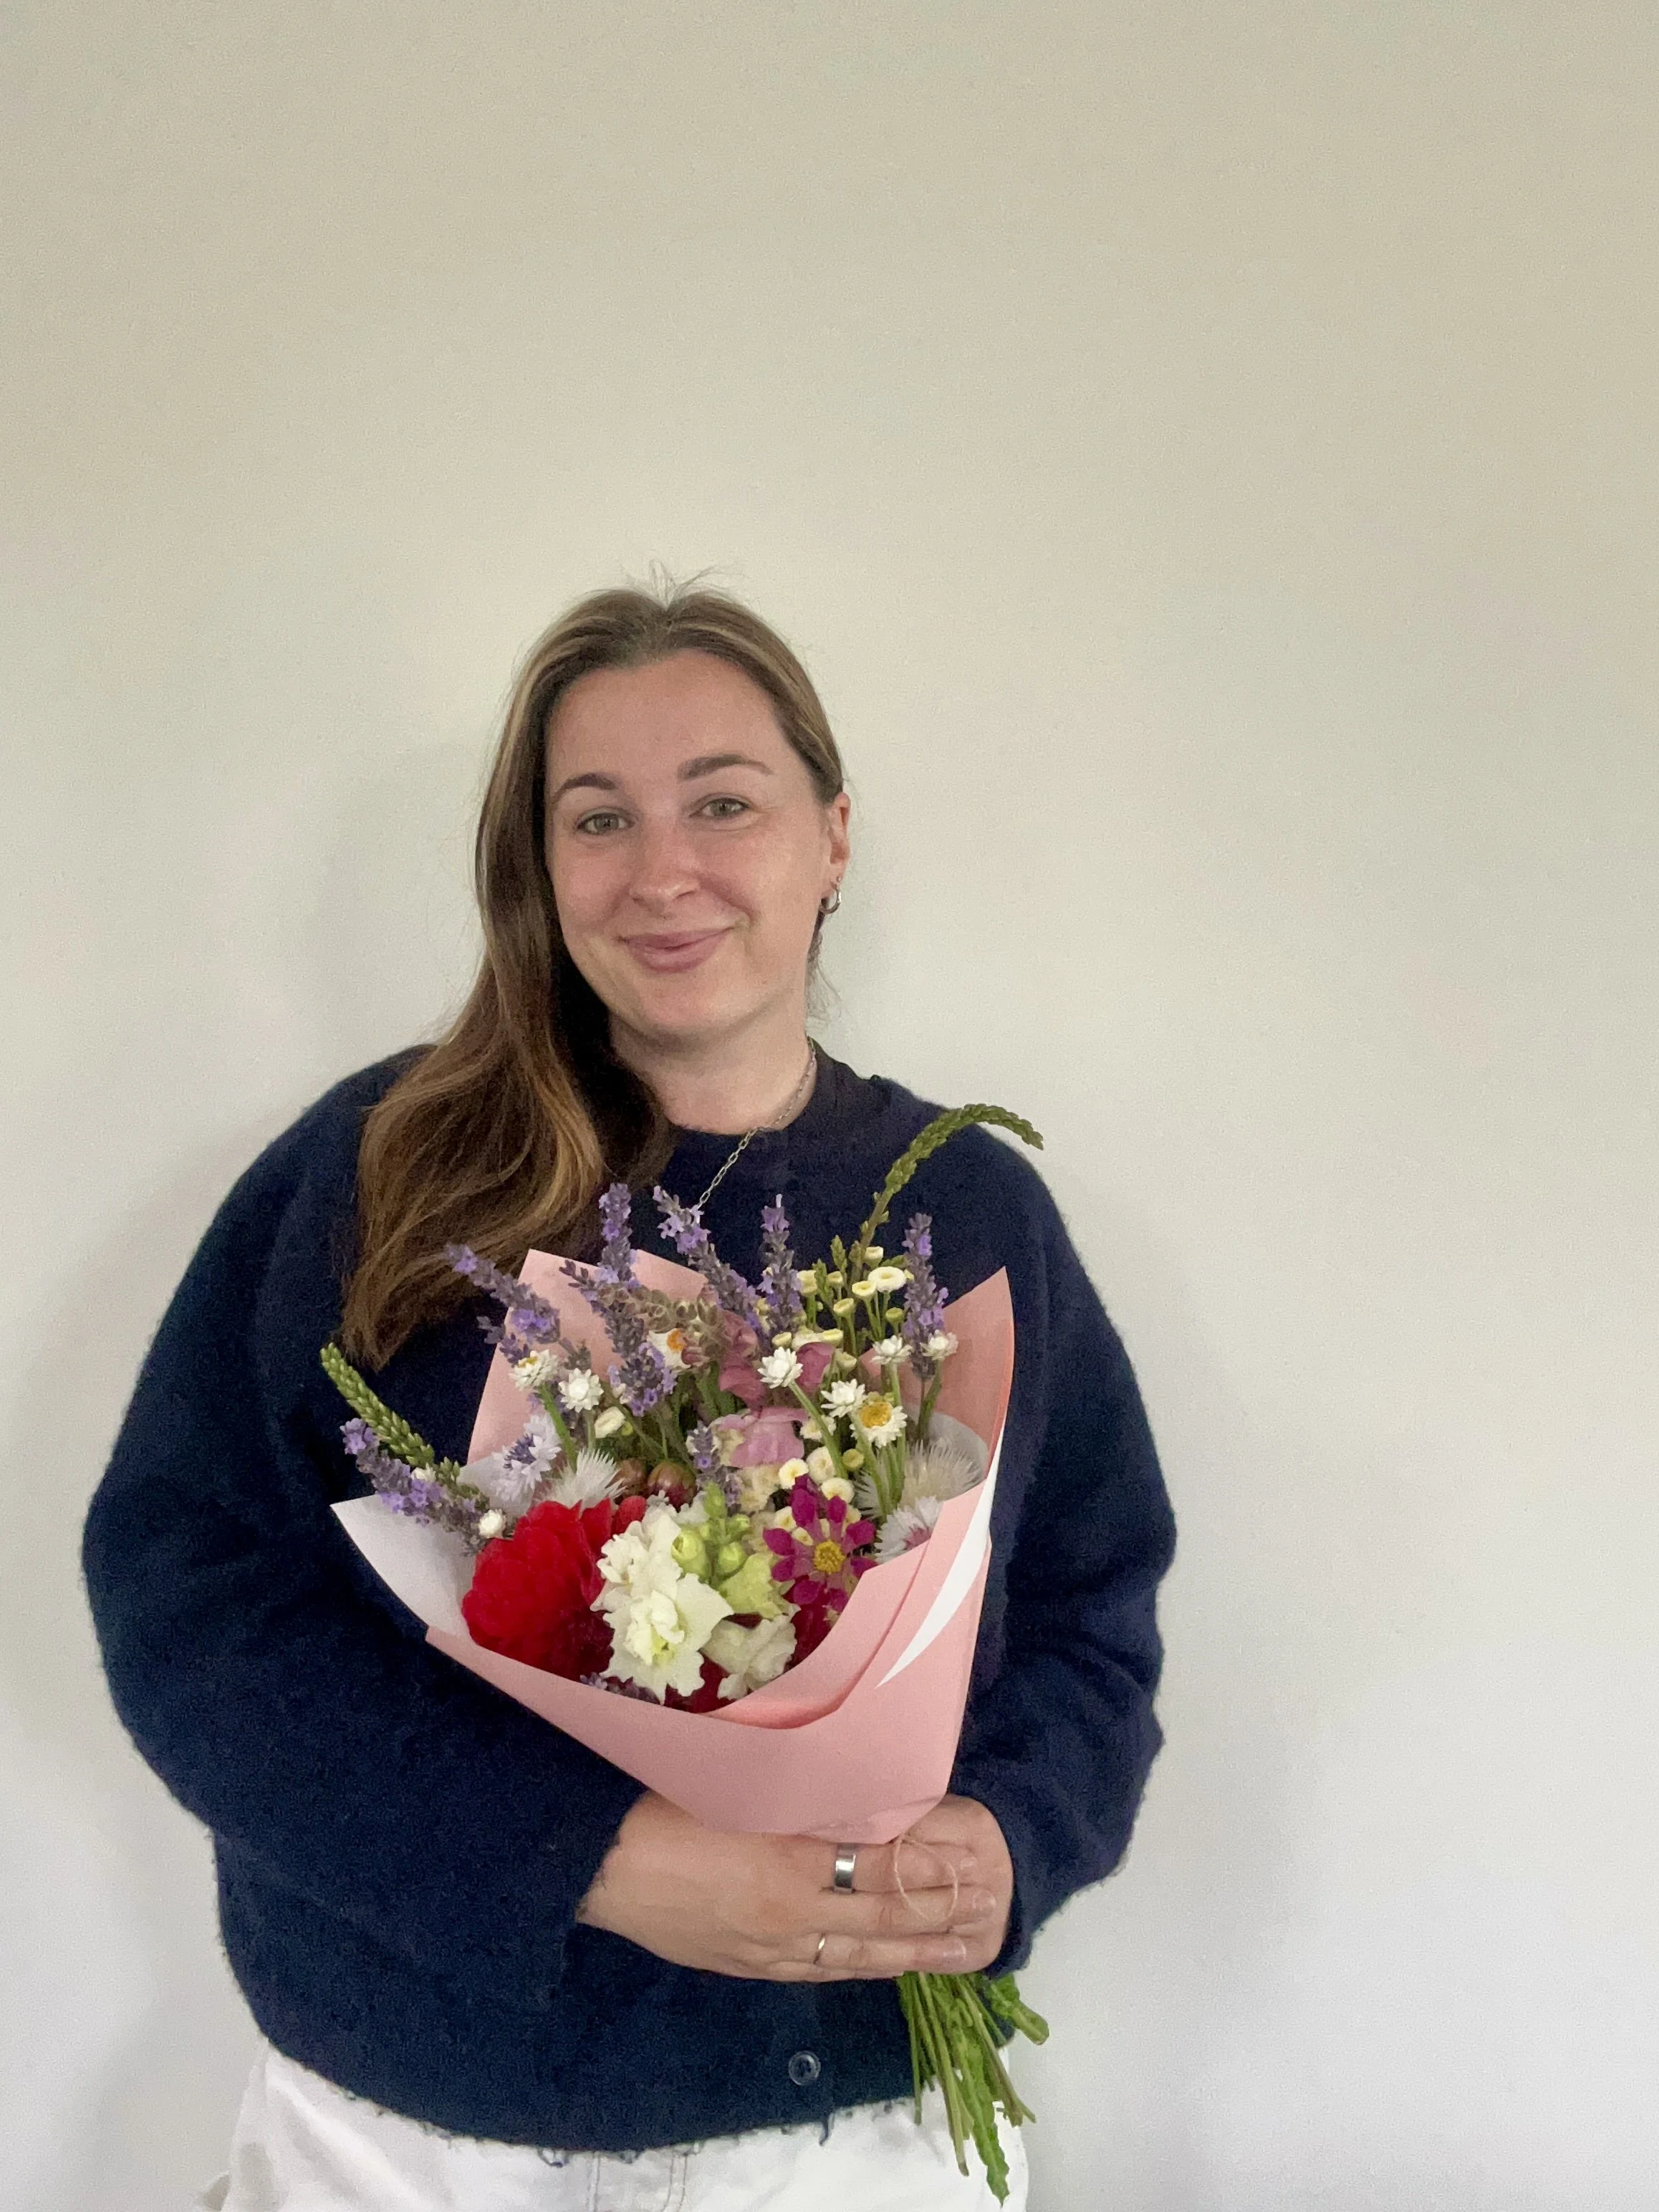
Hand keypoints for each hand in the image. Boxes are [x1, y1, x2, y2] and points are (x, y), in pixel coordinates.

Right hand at [576, 1791, 1012, 1979]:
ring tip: (962, 1949)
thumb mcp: (745, 1787)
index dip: (935, 1867)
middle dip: (941, 1915)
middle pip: (883, 1919)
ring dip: (915, 1952)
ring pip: (859, 1954)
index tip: (978, 1860)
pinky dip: (862, 1967)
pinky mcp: (744, 1965)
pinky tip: (885, 1966)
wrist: (599, 1865)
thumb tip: (871, 1793)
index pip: (885, 1867)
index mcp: (792, 1862)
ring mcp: (768, 1948)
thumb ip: (811, 1797)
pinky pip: (819, 1969)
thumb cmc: (664, 1804)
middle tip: (991, 1911)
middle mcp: (791, 1915)